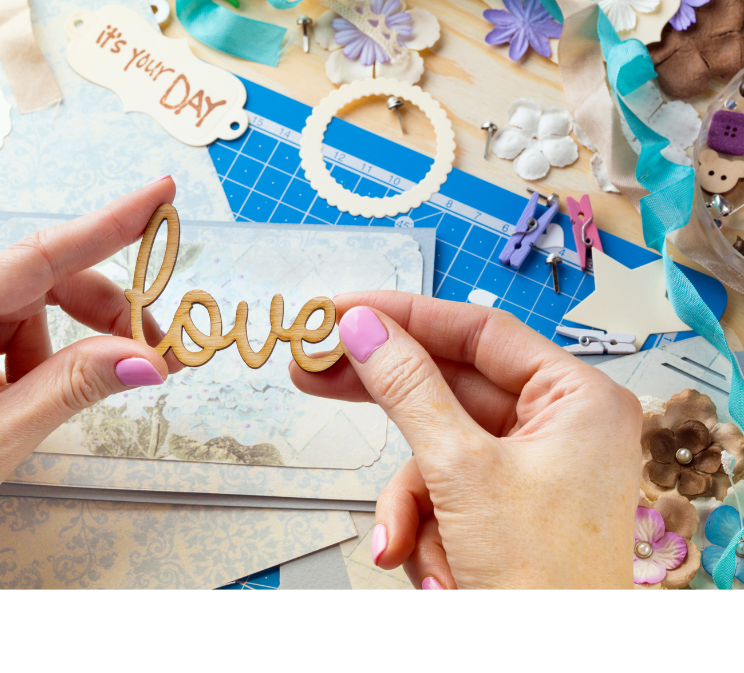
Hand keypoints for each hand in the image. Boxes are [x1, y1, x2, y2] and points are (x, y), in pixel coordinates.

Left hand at [0, 178, 179, 588]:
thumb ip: (77, 384)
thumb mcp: (0, 438)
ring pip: (22, 313)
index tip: (156, 199)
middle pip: (35, 284)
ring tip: (73, 394)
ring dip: (63, 347)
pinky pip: (1, 338)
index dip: (108, 225)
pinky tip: (32, 400)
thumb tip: (142, 357)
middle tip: (150, 346)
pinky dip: (33, 364)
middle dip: (98, 311)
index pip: (37, 256)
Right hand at [291, 292, 641, 589]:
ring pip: (435, 452)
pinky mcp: (502, 509)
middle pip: (448, 387)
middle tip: (317, 369)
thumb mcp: (460, 471)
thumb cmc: (544, 583)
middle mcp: (556, 427)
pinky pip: (441, 494)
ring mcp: (528, 471)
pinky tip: (433, 572)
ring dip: (407, 503)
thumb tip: (366, 328)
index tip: (346, 310)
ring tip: (399, 545)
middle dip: (385, 402)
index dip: (406, 316)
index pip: (478, 332)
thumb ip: (407, 389)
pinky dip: (422, 530)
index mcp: (575, 400)